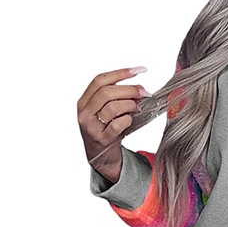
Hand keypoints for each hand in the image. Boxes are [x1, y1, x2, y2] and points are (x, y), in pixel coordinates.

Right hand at [77, 66, 150, 182]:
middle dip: (129, 89)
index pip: (100, 80)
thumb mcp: (107, 110)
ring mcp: (91, 127)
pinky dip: (128, 120)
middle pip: (106, 92)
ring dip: (130, 105)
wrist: (100, 156)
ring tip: (137, 107)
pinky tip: (130, 121)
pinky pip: (118, 124)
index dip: (120, 73)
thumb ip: (118, 97)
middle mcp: (84, 113)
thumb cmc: (106, 129)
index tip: (139, 70)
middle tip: (143, 92)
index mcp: (84, 101)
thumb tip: (140, 88)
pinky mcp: (101, 139)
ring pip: (112, 107)